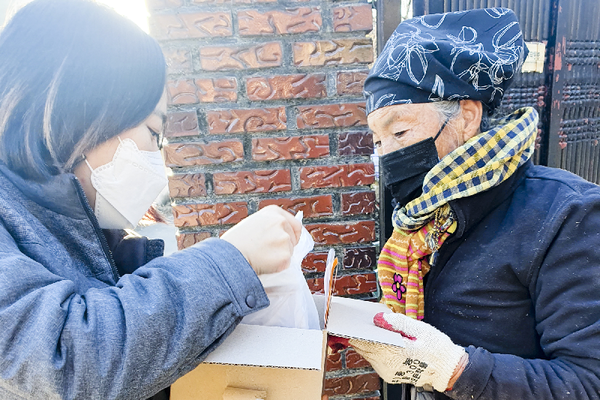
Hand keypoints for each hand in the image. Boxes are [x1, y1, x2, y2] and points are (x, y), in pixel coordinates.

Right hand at [221, 205, 301, 274]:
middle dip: (284, 246)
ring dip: (279, 256)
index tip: (283, 241)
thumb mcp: (253, 223)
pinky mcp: (285, 255)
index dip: (290, 234)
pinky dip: (277, 266)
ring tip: (262, 256)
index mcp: (273, 212)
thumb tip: (283, 234)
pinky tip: (264, 263)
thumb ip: (269, 225)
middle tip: (267, 251)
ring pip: (289, 251)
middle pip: (293, 238)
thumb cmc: (236, 241)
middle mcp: (281, 222)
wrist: (229, 255)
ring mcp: (284, 238)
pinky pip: (285, 263)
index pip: (295, 224)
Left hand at [348, 312, 466, 391]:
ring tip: (366, 329)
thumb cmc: (436, 348)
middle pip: (363, 347)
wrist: (448, 369)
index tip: (348, 323)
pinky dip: (373, 350)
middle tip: (354, 323)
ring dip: (365, 342)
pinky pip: (374, 360)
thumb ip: (397, 323)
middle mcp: (387, 365)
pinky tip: (377, 341)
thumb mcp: (419, 329)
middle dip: (358, 335)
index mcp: (393, 353)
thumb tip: (378, 319)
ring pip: (367, 354)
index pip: (365, 341)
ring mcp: (387, 371)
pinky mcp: (389, 375)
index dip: (354, 331)